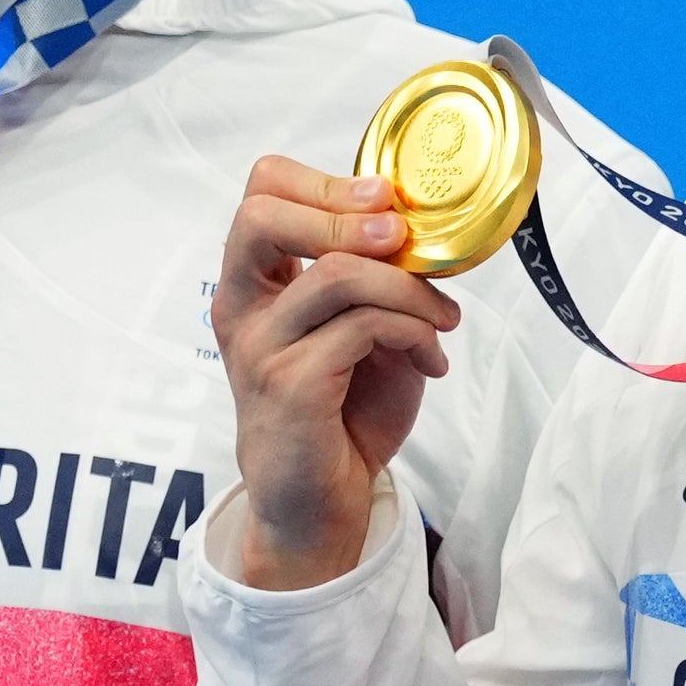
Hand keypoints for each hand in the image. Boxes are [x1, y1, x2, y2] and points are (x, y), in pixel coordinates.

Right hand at [211, 156, 456, 590]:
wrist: (322, 502)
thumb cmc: (343, 412)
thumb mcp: (363, 330)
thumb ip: (376, 281)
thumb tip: (422, 235)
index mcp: (255, 284)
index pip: (260, 194)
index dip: (324, 182)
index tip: (387, 202)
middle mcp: (243, 308)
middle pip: (263, 215)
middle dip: (346, 214)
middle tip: (404, 238)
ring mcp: (260, 347)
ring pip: (335, 274)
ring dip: (409, 289)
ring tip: (443, 320)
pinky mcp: (290, 386)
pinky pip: (361, 329)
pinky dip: (415, 334)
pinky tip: (431, 360)